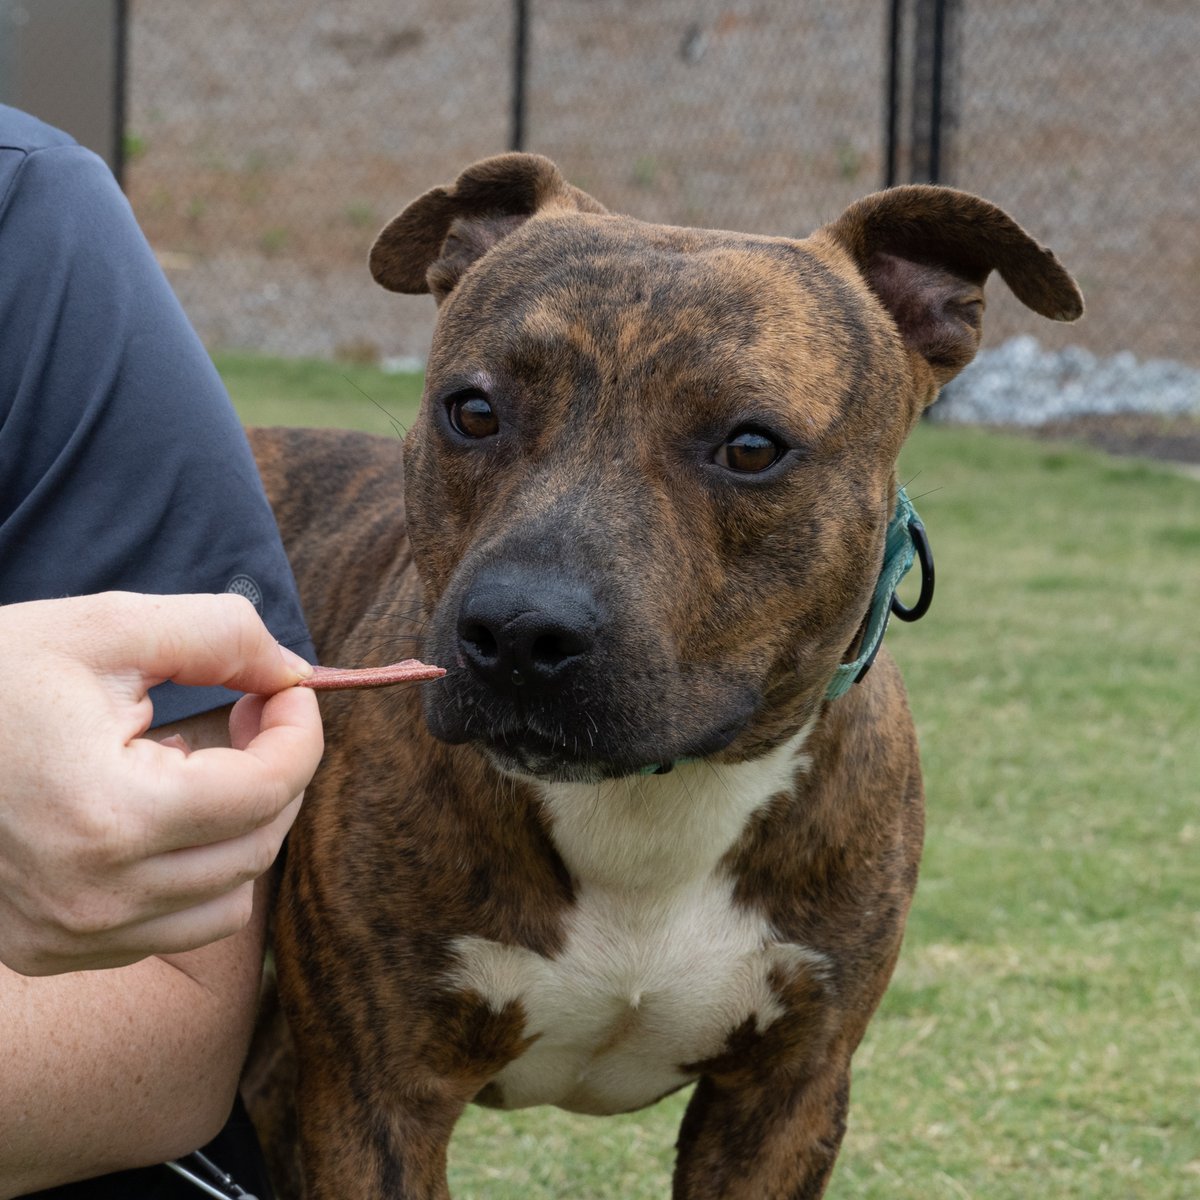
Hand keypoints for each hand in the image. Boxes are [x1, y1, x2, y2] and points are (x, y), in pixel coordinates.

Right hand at [0, 592, 323, 974]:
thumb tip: (294, 672)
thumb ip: (218, 635)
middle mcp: (94, 898)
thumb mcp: (104, 629)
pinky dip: (195, 873)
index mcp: (108, 815)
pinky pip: (174, 929)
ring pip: (228, 899)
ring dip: (243, 826)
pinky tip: (161, 812)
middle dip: (279, 771)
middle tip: (252, 713)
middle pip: (257, 844)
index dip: (300, 731)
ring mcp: (70, 936)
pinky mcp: (52, 951)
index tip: (288, 691)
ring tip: (202, 763)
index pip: (266, 790)